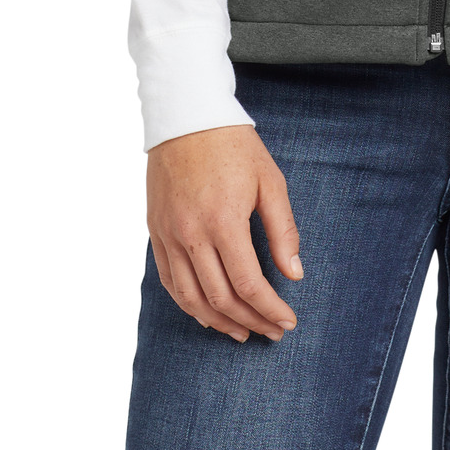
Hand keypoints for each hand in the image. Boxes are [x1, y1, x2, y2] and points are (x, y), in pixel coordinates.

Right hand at [147, 124, 302, 343]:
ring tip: (243, 332)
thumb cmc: (234, 146)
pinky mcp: (156, 232)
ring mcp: (169, 235)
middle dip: (250, 321)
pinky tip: (208, 313)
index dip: (269, 309)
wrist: (186, 117)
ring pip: (191, 298)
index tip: (288, 321)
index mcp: (224, 220)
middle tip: (272, 331)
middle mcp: (192, 234)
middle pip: (220, 298)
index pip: (248, 283)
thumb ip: (283, 229)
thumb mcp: (270, 180)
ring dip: (219, 322)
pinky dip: (189, 305)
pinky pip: (169, 282)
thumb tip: (294, 274)